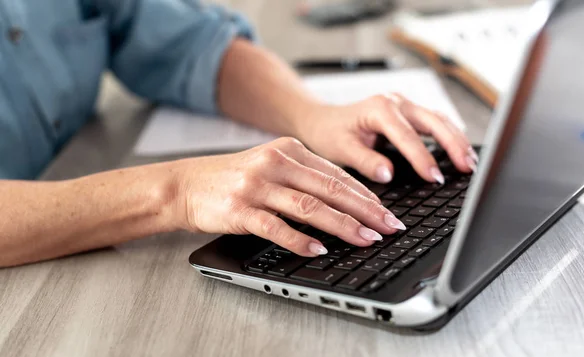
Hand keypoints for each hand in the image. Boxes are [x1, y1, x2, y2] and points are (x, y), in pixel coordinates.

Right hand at [173, 138, 405, 256]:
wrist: (186, 184)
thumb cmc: (234, 179)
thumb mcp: (272, 167)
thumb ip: (305, 178)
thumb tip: (348, 202)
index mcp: (289, 150)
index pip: (337, 174)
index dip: (366, 196)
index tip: (386, 213)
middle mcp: (275, 162)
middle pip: (331, 189)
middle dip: (366, 211)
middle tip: (389, 228)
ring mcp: (257, 185)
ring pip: (309, 207)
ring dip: (342, 226)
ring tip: (365, 240)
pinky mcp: (240, 209)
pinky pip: (276, 227)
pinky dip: (300, 240)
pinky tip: (319, 250)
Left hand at [294, 93, 478, 183]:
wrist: (322, 120)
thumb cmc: (329, 134)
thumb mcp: (340, 148)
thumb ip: (364, 160)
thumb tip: (388, 173)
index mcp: (379, 109)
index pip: (407, 137)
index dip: (422, 158)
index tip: (435, 178)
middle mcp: (395, 102)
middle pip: (433, 122)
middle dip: (453, 144)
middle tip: (467, 168)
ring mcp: (404, 105)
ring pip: (439, 120)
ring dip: (457, 139)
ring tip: (471, 163)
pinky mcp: (409, 113)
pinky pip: (436, 122)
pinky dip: (451, 135)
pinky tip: (461, 151)